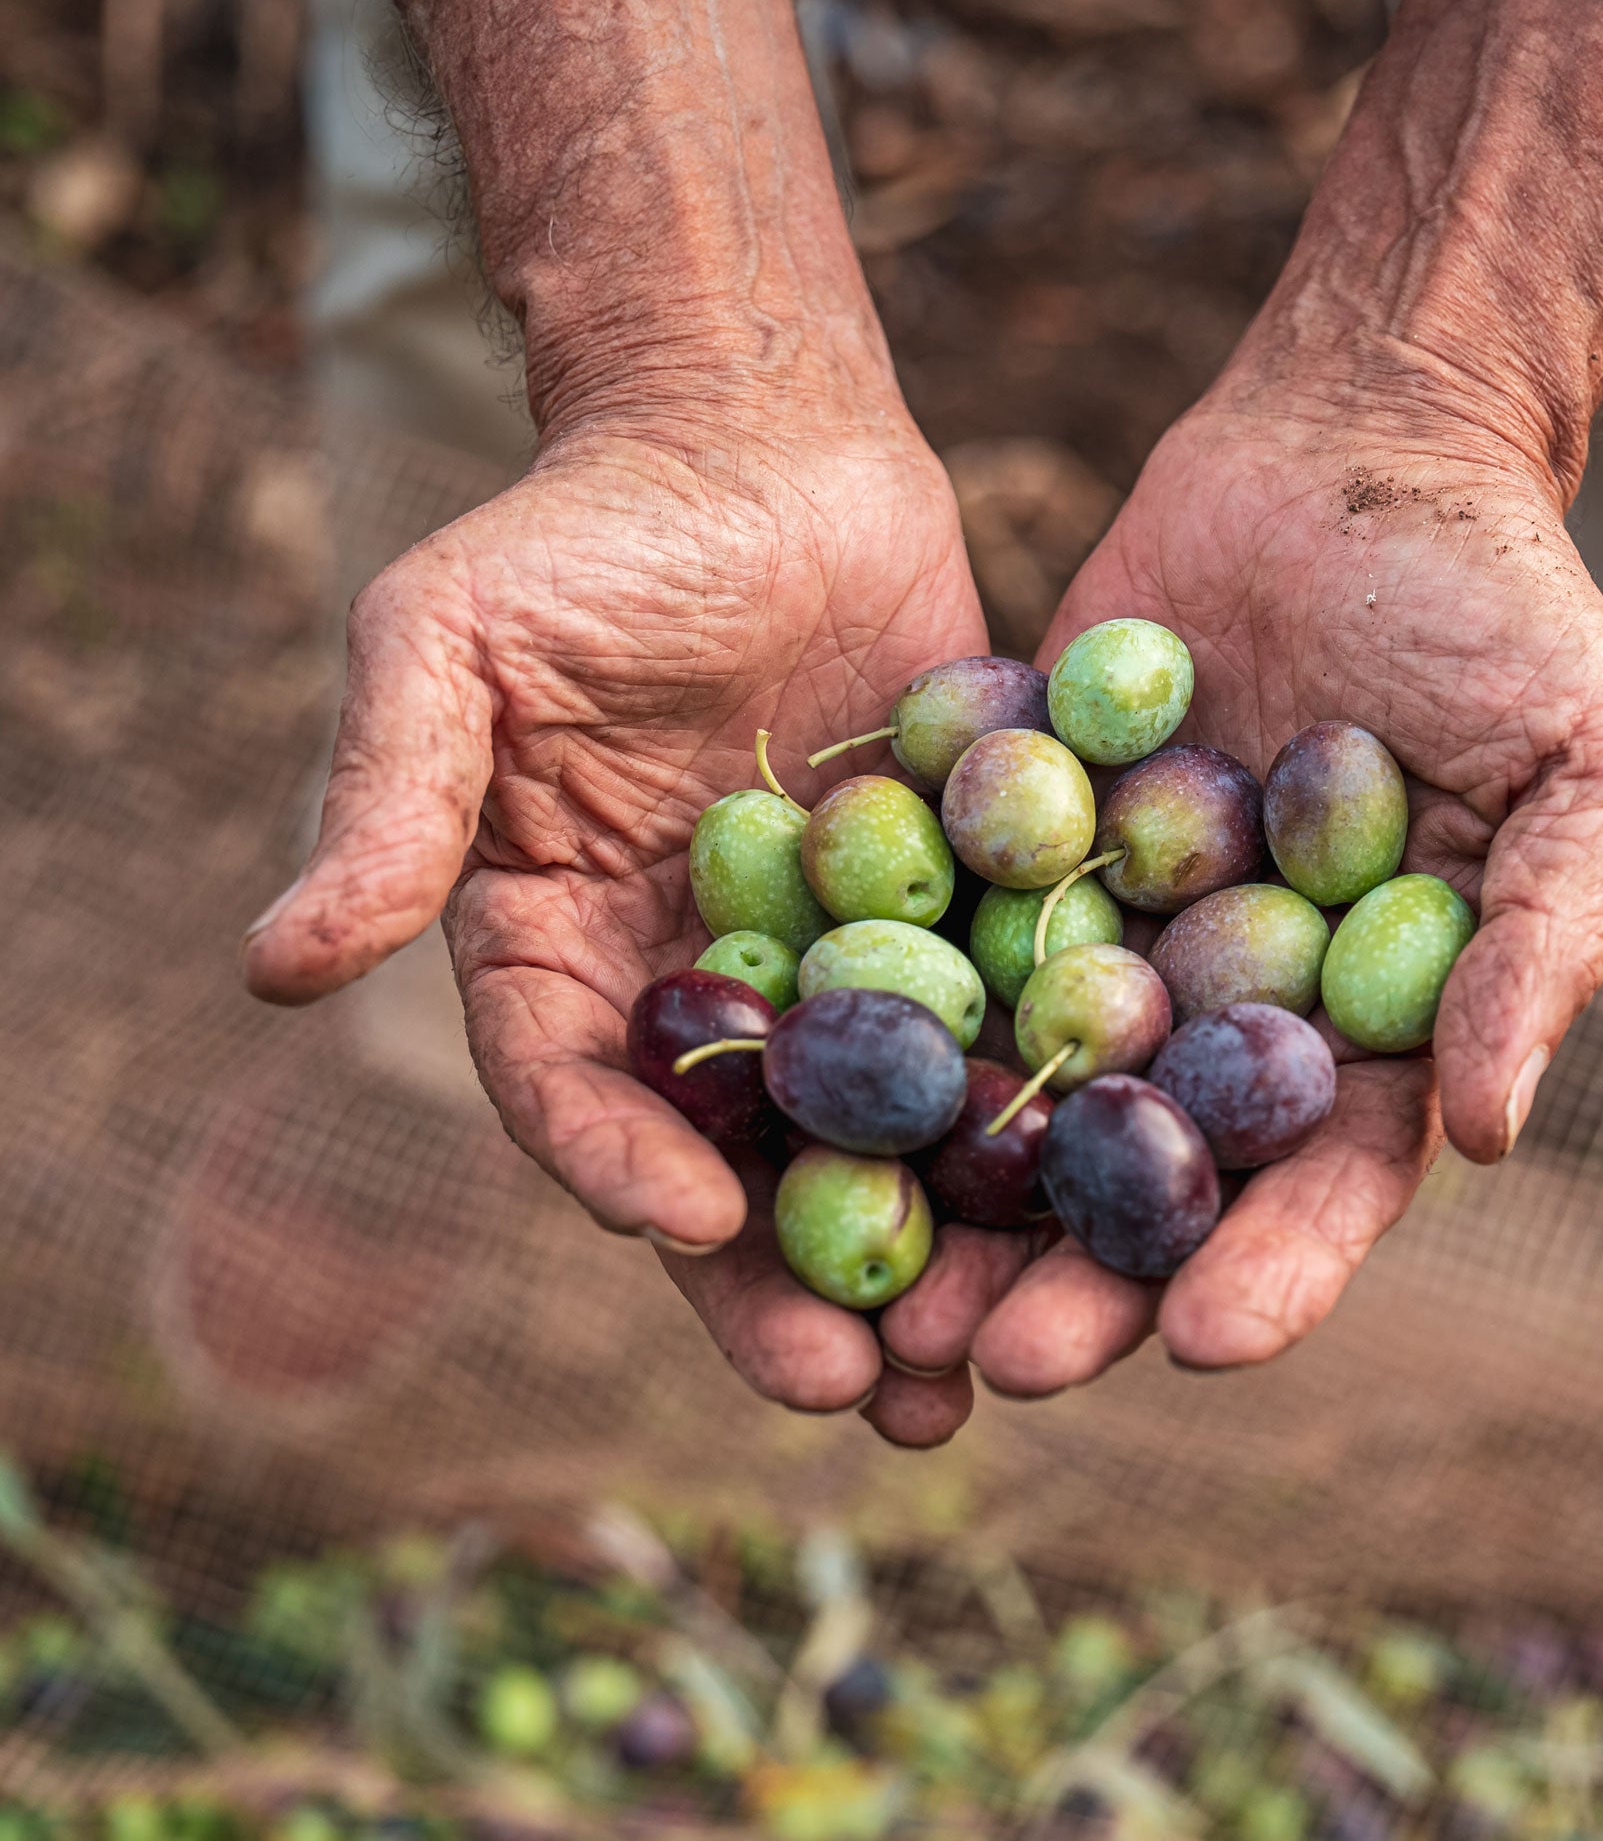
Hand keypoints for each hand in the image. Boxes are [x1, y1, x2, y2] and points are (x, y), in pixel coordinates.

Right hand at [241, 404, 994, 1447]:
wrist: (761, 445)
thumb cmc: (585, 530)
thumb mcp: (451, 645)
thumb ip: (390, 804)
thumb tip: (272, 967)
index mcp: (563, 955)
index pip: (575, 1091)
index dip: (620, 1164)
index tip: (687, 1225)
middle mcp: (698, 992)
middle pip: (740, 1167)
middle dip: (793, 1283)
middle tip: (865, 1394)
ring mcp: (837, 968)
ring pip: (877, 1140)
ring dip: (927, 1254)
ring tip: (983, 1367)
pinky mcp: (957, 923)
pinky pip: (993, 1034)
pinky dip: (1031, 1122)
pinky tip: (1091, 1204)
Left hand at [914, 365, 1602, 1397]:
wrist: (1352, 446)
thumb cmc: (1504, 605)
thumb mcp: (1584, 761)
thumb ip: (1543, 943)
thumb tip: (1487, 1137)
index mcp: (1366, 1025)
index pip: (1322, 1180)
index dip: (1271, 1269)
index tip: (1200, 1346)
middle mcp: (1224, 1006)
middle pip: (1153, 1175)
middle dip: (1083, 1279)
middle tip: (999, 1366)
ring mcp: (1108, 933)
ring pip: (1025, 1094)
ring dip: (957, 1199)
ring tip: (883, 1295)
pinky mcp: (1008, 846)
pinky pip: (944, 940)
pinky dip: (882, 1018)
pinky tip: (805, 1094)